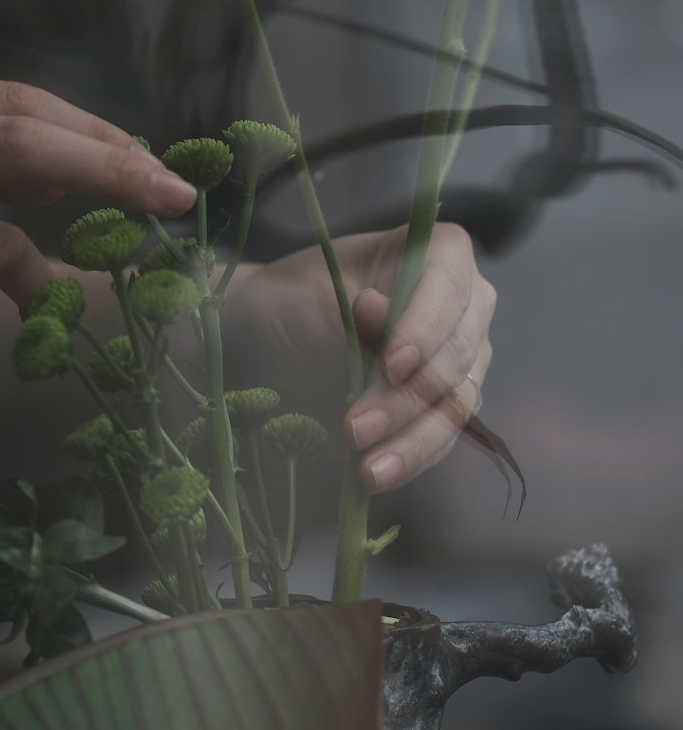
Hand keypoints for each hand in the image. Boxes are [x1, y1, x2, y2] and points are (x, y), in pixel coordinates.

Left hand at [230, 223, 496, 491]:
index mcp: (437, 253)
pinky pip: (441, 440)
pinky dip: (409, 460)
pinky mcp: (442, 409)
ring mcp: (460, 360)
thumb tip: (377, 311)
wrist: (266, 344)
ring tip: (367, 471)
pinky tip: (375, 476)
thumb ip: (348, 311)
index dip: (426, 327)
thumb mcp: (308, 299)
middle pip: (459, 353)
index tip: (392, 365)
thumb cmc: (289, 303)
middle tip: (355, 428)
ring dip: (411, 441)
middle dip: (407, 397)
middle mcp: (463, 305)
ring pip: (456, 405)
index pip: (448, 285)